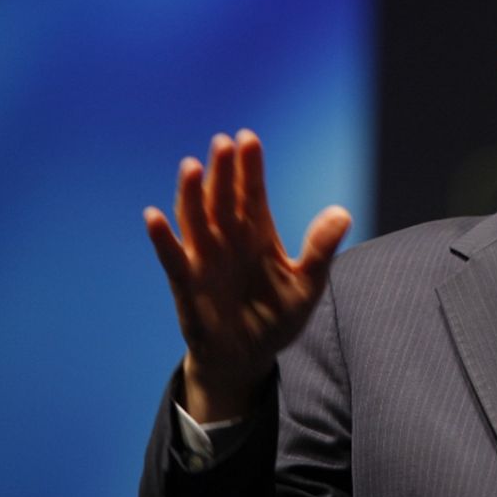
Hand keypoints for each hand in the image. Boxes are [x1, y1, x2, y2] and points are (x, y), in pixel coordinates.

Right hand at [145, 129, 349, 420]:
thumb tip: (343, 212)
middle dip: (223, 172)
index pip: (252, 193)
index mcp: (258, 234)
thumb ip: (321, 250)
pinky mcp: (187, 285)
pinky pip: (173, 258)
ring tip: (192, 166)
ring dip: (192, 194)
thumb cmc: (277, 318)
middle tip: (223, 142)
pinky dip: (163, 238)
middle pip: (224, 199)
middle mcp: (229, 240)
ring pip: (196, 220)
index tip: (248, 138)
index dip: (250, 168)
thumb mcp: (307, 286)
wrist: (248, 358)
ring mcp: (206, 259)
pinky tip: (154, 217)